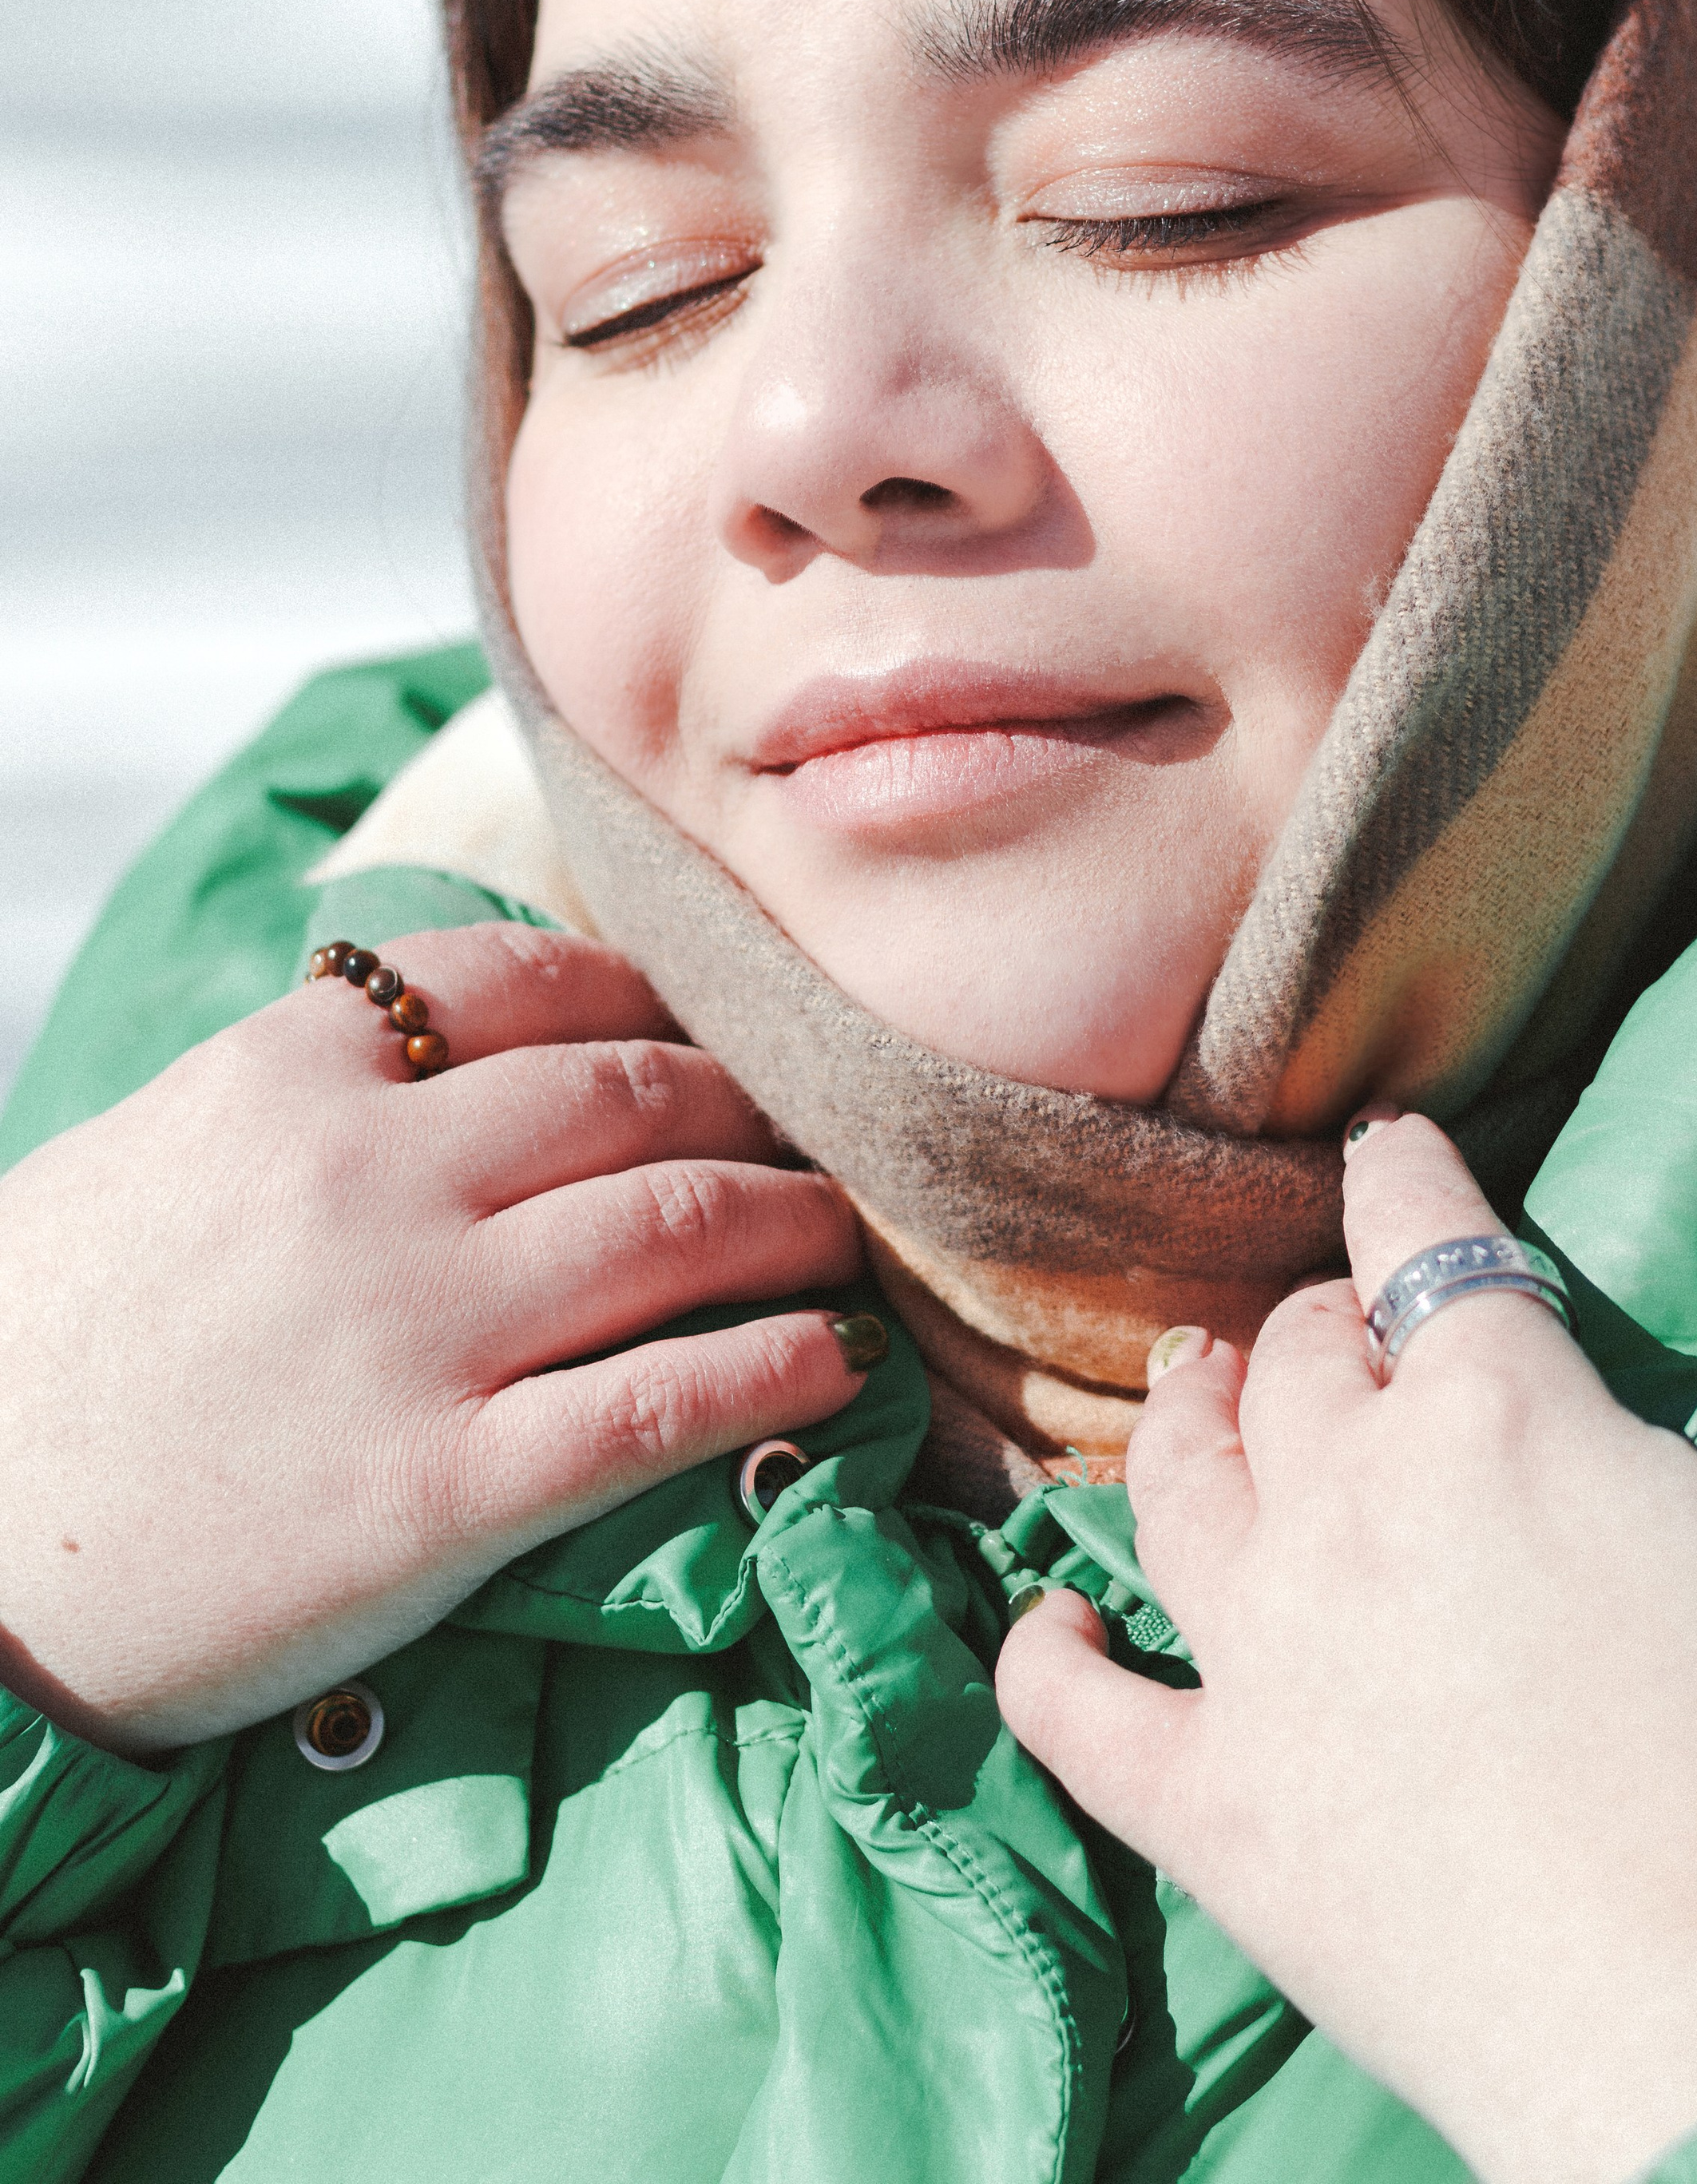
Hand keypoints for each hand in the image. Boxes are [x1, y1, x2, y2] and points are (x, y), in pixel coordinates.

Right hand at [0, 925, 870, 1751]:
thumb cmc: (35, 1354)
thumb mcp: (149, 1152)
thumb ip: (301, 1088)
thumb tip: (434, 1042)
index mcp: (287, 1073)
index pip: (528, 980)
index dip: (648, 1004)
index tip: (704, 1037)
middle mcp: (368, 1176)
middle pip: (635, 1096)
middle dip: (746, 1111)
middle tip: (801, 1142)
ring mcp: (416, 1331)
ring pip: (680, 1227)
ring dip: (796, 1224)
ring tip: (841, 1239)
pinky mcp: (446, 1491)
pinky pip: (666, 1402)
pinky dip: (780, 1368)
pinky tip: (838, 1361)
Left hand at [998, 1113, 1696, 2183]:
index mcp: (1504, 1418)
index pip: (1427, 1237)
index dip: (1407, 1173)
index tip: (1391, 1149)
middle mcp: (1349, 1505)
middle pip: (1298, 1359)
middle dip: (1325, 1325)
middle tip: (1356, 1337)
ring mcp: (1260, 1657)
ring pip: (1174, 1482)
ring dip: (1182, 1419)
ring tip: (1191, 1387)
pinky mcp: (1213, 1808)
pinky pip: (1078, 1712)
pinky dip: (1049, 1657)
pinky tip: (1053, 1620)